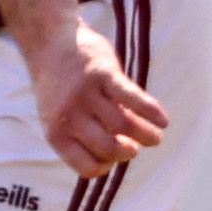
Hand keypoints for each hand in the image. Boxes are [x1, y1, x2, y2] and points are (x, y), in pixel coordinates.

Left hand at [26, 18, 166, 176]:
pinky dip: (152, 111)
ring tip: (156, 136)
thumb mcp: (61, 117)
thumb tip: (124, 152)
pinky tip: (164, 120)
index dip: (107, 166)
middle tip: (138, 146)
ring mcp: (84, 94)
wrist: (47, 43)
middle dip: (129, 152)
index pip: (87, 167)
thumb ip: (86, 135)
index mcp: (56, 133)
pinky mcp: (101, 72)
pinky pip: (132, 97)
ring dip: (148, 135)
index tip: (115, 156)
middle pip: (109, 148)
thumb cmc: (60, 87)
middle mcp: (68, 116)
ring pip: (124, 125)